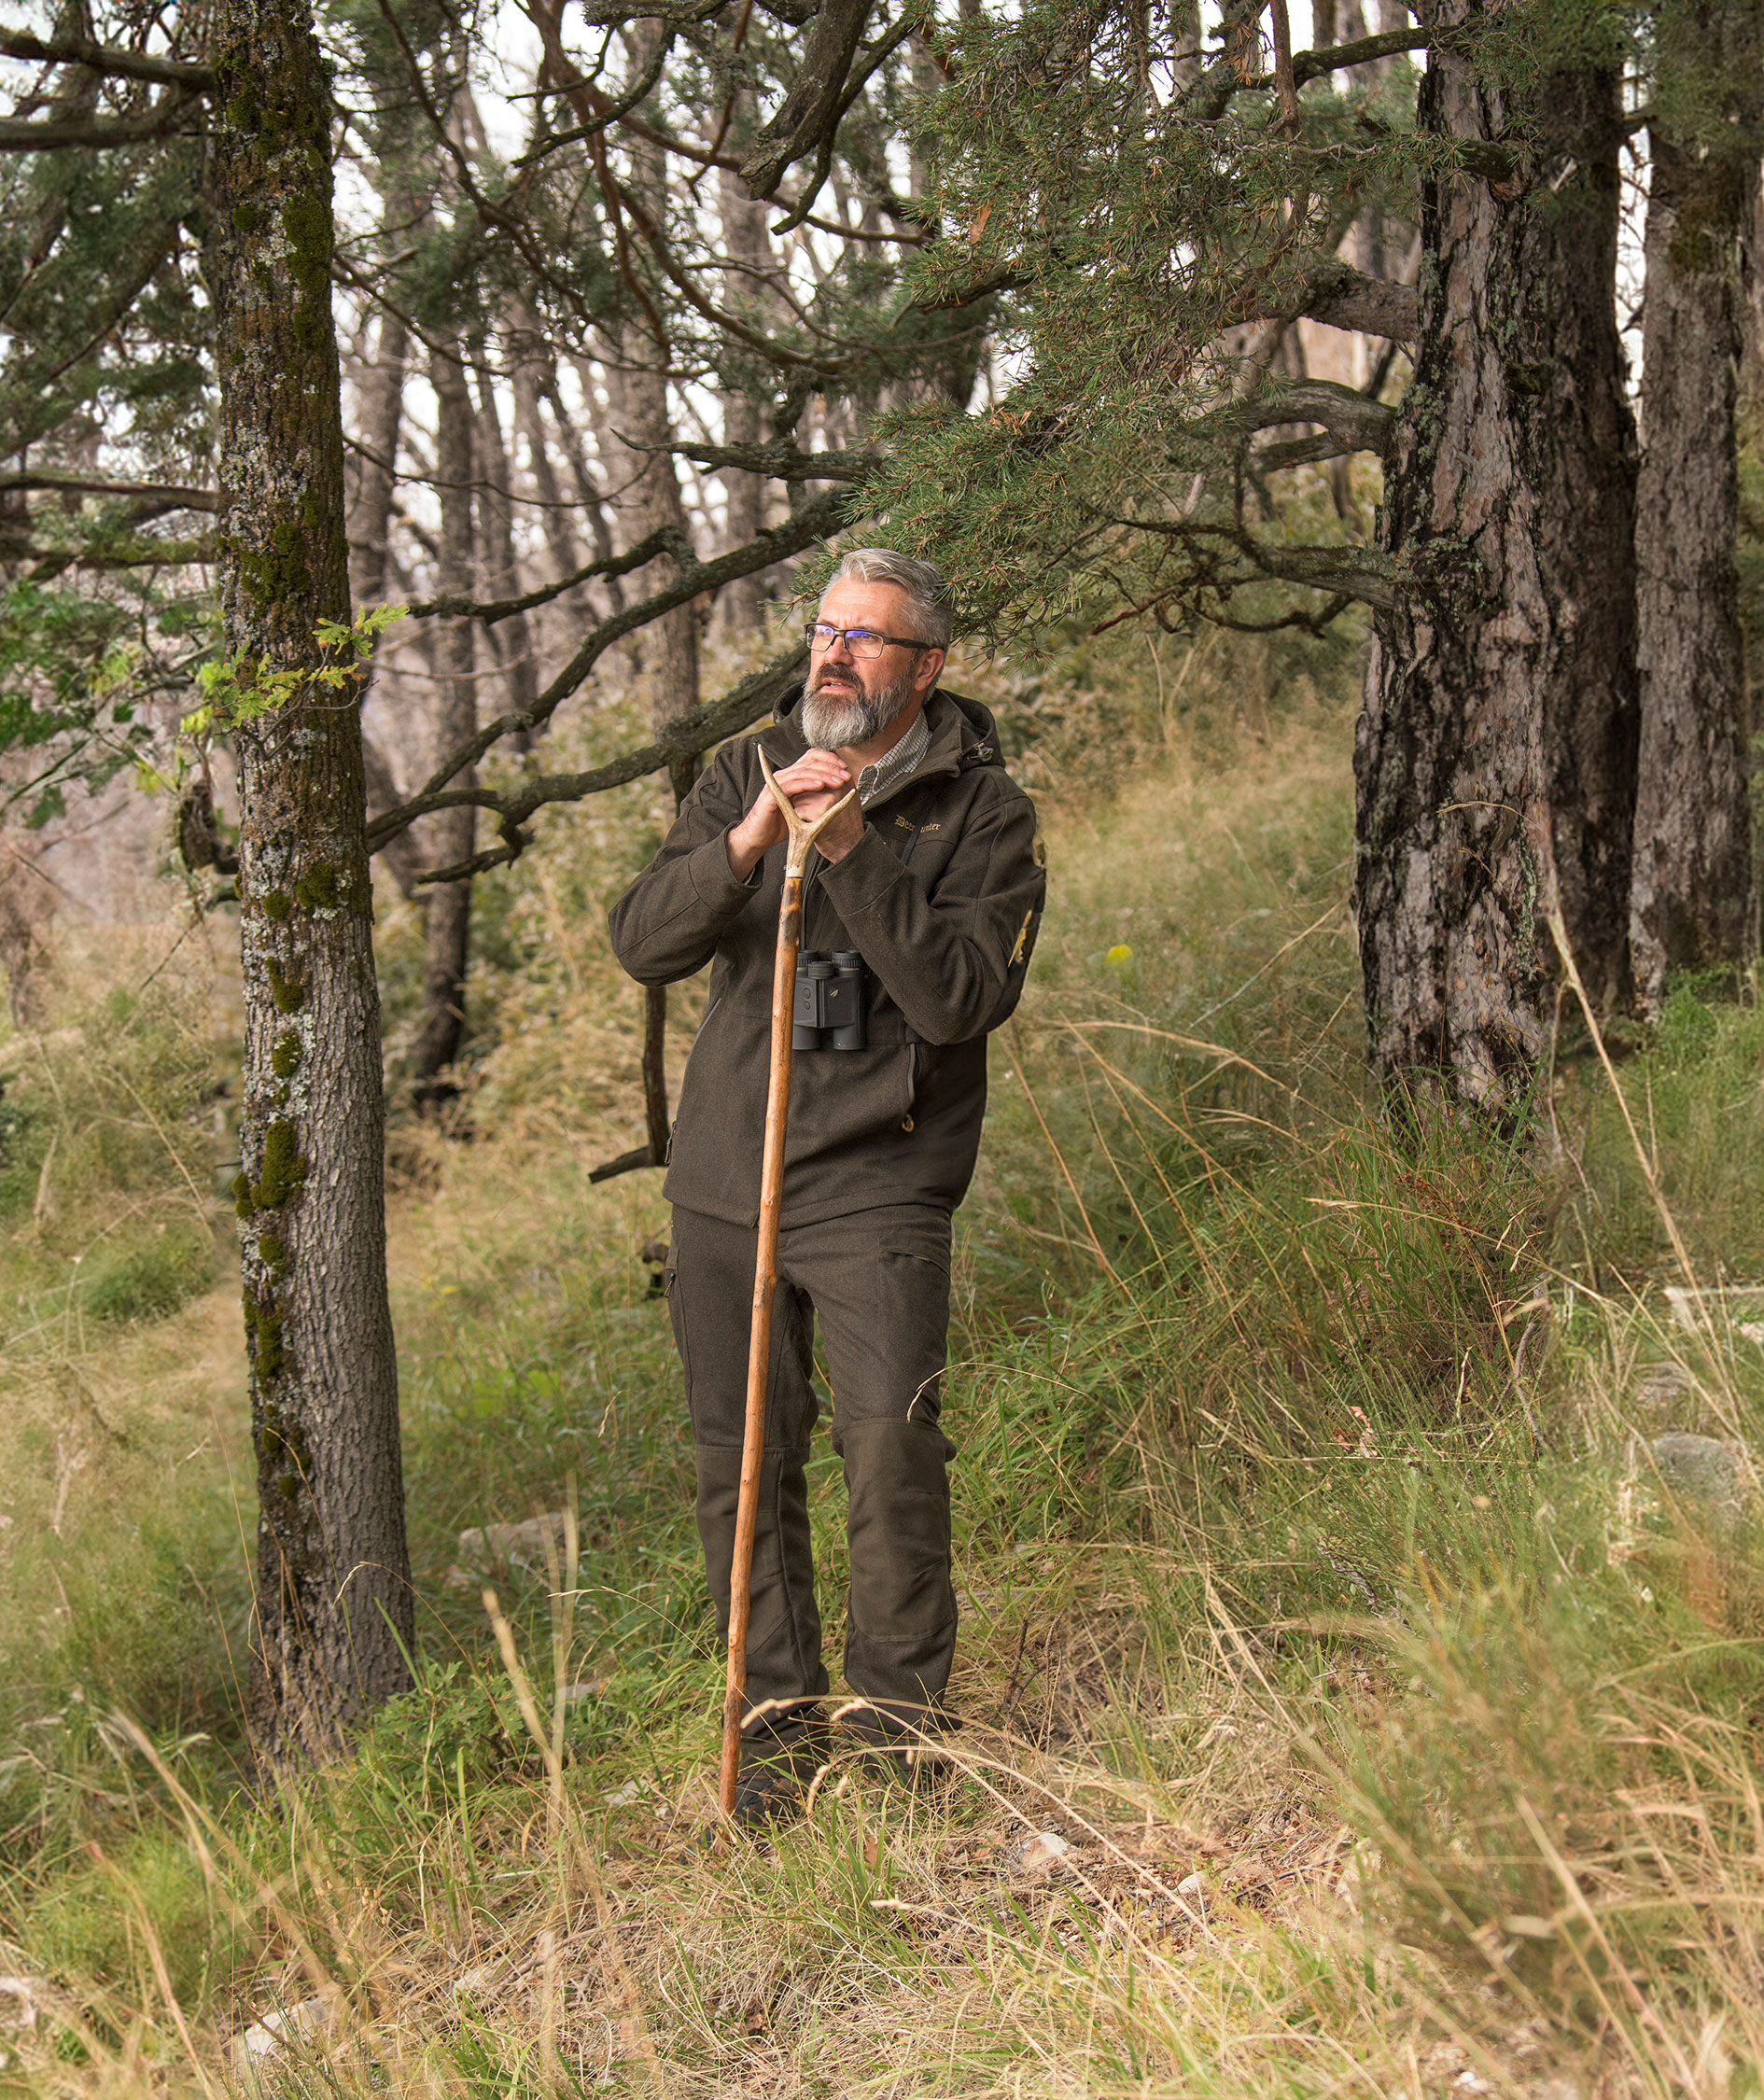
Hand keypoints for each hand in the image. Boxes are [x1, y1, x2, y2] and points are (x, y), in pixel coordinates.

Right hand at [726, 751, 861, 876]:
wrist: (760, 837)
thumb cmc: (782, 824)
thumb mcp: (804, 807)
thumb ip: (817, 797)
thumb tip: (840, 791)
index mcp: (792, 775)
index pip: (812, 758)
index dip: (830, 760)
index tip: (846, 769)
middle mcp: (783, 775)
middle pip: (809, 762)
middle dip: (831, 767)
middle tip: (847, 775)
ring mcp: (776, 783)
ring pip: (802, 771)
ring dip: (823, 775)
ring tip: (838, 781)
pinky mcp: (771, 795)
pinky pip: (792, 785)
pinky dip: (807, 783)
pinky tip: (820, 785)